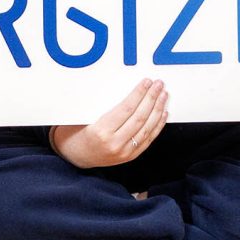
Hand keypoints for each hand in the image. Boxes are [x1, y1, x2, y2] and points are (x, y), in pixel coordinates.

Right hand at [51, 78, 167, 168]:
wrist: (76, 157)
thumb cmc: (77, 132)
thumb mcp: (85, 116)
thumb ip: (105, 106)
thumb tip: (128, 90)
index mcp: (101, 131)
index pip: (126, 109)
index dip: (139, 94)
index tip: (147, 82)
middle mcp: (114, 143)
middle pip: (139, 117)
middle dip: (152, 98)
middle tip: (159, 85)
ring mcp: (124, 152)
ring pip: (147, 128)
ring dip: (157, 110)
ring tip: (163, 96)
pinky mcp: (130, 156)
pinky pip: (148, 139)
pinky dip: (157, 126)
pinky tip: (163, 113)